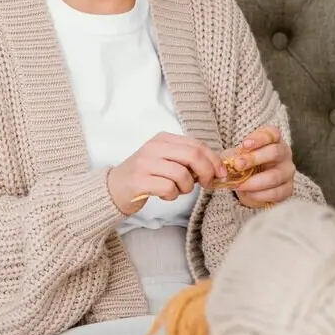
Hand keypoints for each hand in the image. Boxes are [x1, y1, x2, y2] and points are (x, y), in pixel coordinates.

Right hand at [106, 132, 226, 214]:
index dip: (213, 159)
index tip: (220, 173)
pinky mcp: (139, 181)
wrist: (114, 188)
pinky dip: (172, 195)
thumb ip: (186, 159)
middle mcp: (153, 147)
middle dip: (206, 172)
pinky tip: (165, 195)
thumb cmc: (145, 175)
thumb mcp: (164, 160)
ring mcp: (145, 164)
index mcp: (162, 139)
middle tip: (206, 184)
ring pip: (182, 174)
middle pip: (193, 155)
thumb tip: (214, 167)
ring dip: (187, 188)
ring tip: (178, 190)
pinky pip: (168, 188)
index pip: (197, 144)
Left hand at [223, 126, 296, 208]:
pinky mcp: (288, 188)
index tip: (244, 144)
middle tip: (238, 165)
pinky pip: (276, 192)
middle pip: (275, 152)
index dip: (259, 138)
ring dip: (254, 181)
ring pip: (275, 176)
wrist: (253, 184)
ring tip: (239, 185)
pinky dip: (259, 194)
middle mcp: (284, 153)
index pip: (272, 133)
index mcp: (273, 140)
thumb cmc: (246, 164)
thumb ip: (234, 156)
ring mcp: (288, 171)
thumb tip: (225, 162)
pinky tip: (248, 193)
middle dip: (254, 159)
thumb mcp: (238, 156)